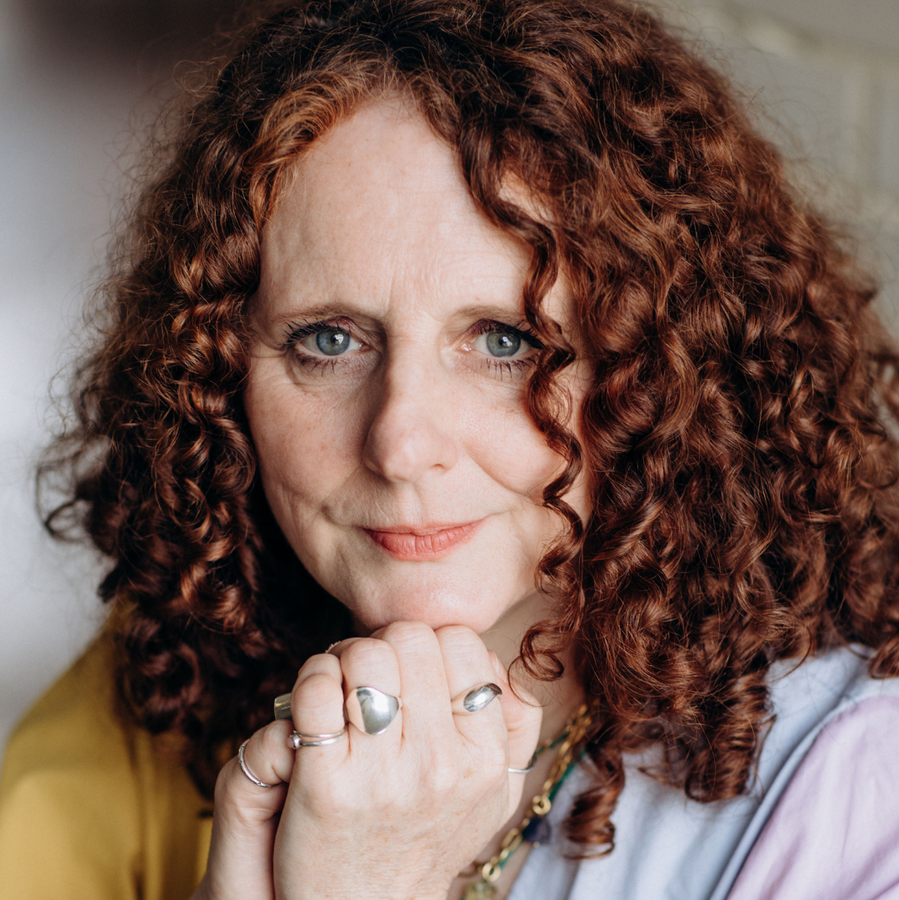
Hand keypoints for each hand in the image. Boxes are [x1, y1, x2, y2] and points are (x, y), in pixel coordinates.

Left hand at [194, 622, 542, 899]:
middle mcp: (439, 765)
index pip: (461, 642)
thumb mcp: (494, 792)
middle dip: (384, 643)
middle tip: (369, 670)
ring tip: (340, 684)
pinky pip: (316, 690)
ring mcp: (381, 775)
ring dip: (344, 657)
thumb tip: (500, 661)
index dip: (431, 644)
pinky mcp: (325, 785)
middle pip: (409, 638)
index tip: (411, 669)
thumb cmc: (427, 838)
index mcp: (484, 758)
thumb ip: (517, 723)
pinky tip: (313, 702)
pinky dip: (311, 679)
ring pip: (363, 654)